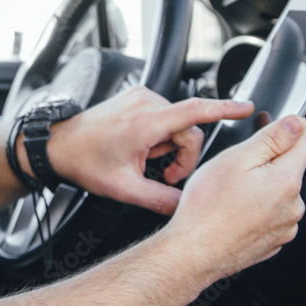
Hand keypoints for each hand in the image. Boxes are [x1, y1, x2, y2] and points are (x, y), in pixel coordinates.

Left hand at [46, 86, 254, 213]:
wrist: (59, 146)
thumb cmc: (84, 162)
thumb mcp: (124, 190)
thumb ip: (160, 201)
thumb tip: (185, 209)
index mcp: (145, 124)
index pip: (195, 111)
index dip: (225, 109)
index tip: (246, 108)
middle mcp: (145, 104)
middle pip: (189, 129)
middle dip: (183, 156)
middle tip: (165, 177)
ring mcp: (142, 97)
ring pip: (179, 125)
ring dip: (171, 147)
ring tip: (148, 162)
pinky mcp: (139, 96)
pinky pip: (166, 116)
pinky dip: (161, 136)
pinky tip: (143, 149)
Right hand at [165, 115, 305, 280]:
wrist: (193, 252)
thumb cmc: (207, 210)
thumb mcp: (237, 158)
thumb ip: (272, 138)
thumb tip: (296, 124)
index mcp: (287, 181)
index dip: (293, 126)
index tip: (279, 123)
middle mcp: (293, 206)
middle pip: (291, 167)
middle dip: (272, 156)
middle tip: (243, 154)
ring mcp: (284, 227)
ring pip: (280, 192)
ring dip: (264, 183)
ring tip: (233, 187)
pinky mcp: (273, 241)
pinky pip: (272, 214)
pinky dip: (258, 206)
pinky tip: (235, 206)